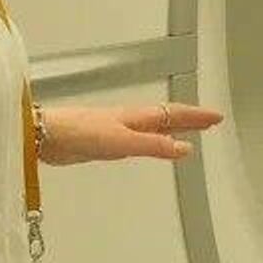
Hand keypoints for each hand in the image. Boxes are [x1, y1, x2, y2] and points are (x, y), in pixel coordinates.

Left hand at [38, 101, 223, 165]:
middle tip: (209, 121)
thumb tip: (183, 148)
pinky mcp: (104, 141)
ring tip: (186, 131)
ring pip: (153, 126)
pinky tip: (148, 145)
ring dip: (172, 127)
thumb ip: (153, 145)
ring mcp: (117, 129)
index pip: (174, 114)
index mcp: (136, 117)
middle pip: (166, 117)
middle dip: (189, 119)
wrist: (46, 134)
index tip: (216, 117)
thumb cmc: (79, 131)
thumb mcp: (122, 141)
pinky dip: (152, 139)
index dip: (196, 117)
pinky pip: (138, 138)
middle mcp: (129, 120)